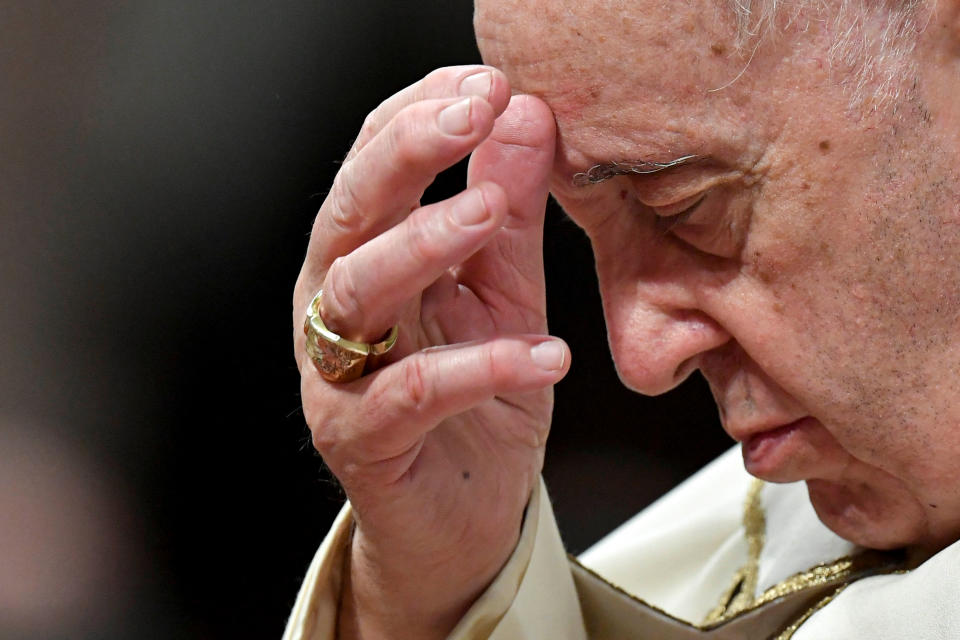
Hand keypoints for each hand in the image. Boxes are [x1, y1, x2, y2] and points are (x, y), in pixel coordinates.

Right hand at [292, 65, 568, 638]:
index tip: (486, 81)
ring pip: (356, 291)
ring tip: (486, 214)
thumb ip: (509, 214)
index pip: (372, 165)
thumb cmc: (478, 396)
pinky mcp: (363, 439)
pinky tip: (545, 354)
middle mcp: (337, 307)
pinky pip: (410, 395)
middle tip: (472, 111)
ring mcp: (339, 374)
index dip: (421, 115)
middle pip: (348, 213)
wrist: (467, 511)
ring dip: (421, 243)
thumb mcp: (503, 292)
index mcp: (366, 257)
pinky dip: (478, 367)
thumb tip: (525, 116)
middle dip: (405, 153)